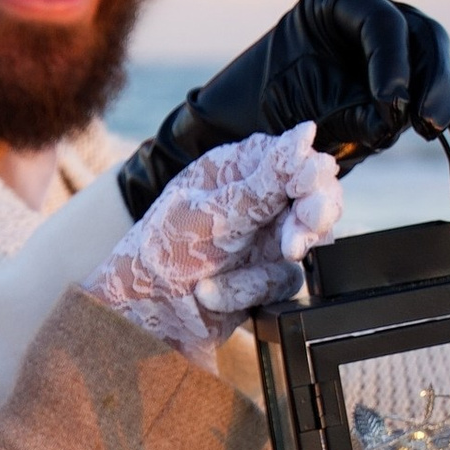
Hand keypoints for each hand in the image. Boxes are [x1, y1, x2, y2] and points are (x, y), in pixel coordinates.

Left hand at [90, 123, 343, 363]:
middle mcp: (256, 201)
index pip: (292, 160)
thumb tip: (306, 137)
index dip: (310, 173)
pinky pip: (280, 283)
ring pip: (303, 244)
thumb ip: (264, 183)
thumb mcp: (211, 213)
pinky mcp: (264, 278)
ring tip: (227, 278)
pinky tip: (208, 293)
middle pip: (312, 200)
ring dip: (264, 268)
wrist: (136, 312)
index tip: (313, 184)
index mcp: (238, 169)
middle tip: (295, 241)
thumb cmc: (161, 251)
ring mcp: (262, 240)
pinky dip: (243, 291)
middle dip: (310, 219)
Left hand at [117, 0, 449, 220]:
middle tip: (435, 128)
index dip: (395, 64)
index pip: (382, 23)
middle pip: (425, 39)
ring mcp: (394, 45)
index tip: (395, 107)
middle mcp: (371, 14)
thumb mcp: (296, 109)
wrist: (236, 132)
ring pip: (444, 63)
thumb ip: (346, 110)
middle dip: (438, 86)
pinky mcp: (407, 78)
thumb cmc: (255, 110)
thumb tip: (393, 121)